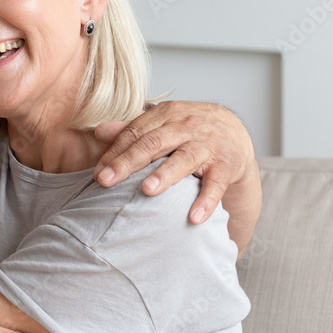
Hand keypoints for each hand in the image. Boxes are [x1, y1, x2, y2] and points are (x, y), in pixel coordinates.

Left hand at [93, 101, 255, 224]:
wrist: (234, 131)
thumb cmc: (188, 131)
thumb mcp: (162, 125)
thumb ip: (131, 130)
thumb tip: (98, 131)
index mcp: (166, 114)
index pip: (136, 133)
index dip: (115, 153)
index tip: (98, 174)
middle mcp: (186, 126)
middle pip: (154, 143)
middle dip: (128, 162)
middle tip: (106, 181)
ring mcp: (208, 144)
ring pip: (184, 159)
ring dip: (165, 175)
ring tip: (147, 190)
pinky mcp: (226, 164)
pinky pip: (216, 183)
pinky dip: (206, 200)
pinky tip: (194, 217)